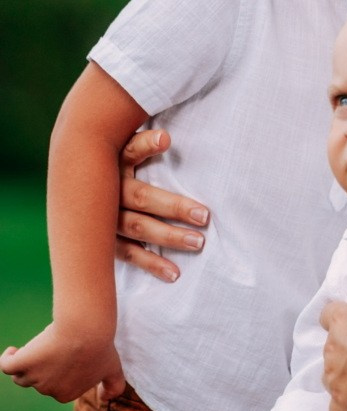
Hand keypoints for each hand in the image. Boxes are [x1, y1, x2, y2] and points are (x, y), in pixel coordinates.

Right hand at [0, 321, 125, 402]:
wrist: (86, 330)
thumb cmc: (100, 347)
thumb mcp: (113, 368)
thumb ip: (114, 386)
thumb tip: (105, 398)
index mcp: (66, 394)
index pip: (57, 386)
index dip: (60, 371)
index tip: (65, 355)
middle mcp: (48, 390)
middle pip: (39, 380)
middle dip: (44, 366)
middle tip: (56, 346)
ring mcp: (34, 378)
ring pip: (22, 376)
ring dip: (24, 366)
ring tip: (32, 349)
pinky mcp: (22, 363)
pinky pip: (7, 366)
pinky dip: (7, 359)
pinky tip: (14, 350)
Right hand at [116, 129, 209, 280]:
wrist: (78, 192)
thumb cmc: (111, 164)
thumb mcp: (121, 147)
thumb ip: (142, 142)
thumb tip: (167, 136)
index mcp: (111, 163)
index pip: (129, 151)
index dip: (147, 145)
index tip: (166, 139)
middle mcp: (105, 191)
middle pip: (142, 197)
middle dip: (173, 207)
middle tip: (204, 216)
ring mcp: (103, 219)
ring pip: (138, 228)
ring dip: (168, 237)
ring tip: (197, 242)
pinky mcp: (104, 241)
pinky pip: (129, 254)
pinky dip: (152, 264)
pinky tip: (174, 273)